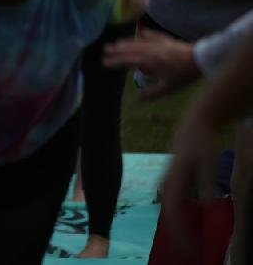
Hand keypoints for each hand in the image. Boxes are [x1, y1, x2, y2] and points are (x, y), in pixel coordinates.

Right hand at [103, 28, 200, 97]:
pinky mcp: (167, 41)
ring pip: (139, 42)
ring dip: (127, 42)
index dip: (115, 62)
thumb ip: (152, 94)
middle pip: (130, 50)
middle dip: (117, 50)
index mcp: (149, 62)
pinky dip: (146, 34)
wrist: (201, 59)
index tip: (104, 63)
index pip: (128, 61)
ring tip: (117, 43)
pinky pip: (153, 36)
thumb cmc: (184, 75)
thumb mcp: (168, 88)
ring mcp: (158, 44)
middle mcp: (150, 51)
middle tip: (105, 49)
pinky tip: (141, 32)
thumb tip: (137, 98)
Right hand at [159, 108, 218, 260]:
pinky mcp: (175, 184)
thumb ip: (207, 184)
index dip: (181, 235)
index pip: (172, 215)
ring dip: (180, 233)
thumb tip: (208, 205)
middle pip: (169, 219)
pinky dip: (183, 223)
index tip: (191, 251)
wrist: (194, 124)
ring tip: (193, 250)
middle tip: (192, 257)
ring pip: (172, 215)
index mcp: (171, 181)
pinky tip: (193, 232)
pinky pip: (176, 209)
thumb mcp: (207, 162)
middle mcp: (166, 185)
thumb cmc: (201, 143)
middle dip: (179, 240)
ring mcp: (169, 185)